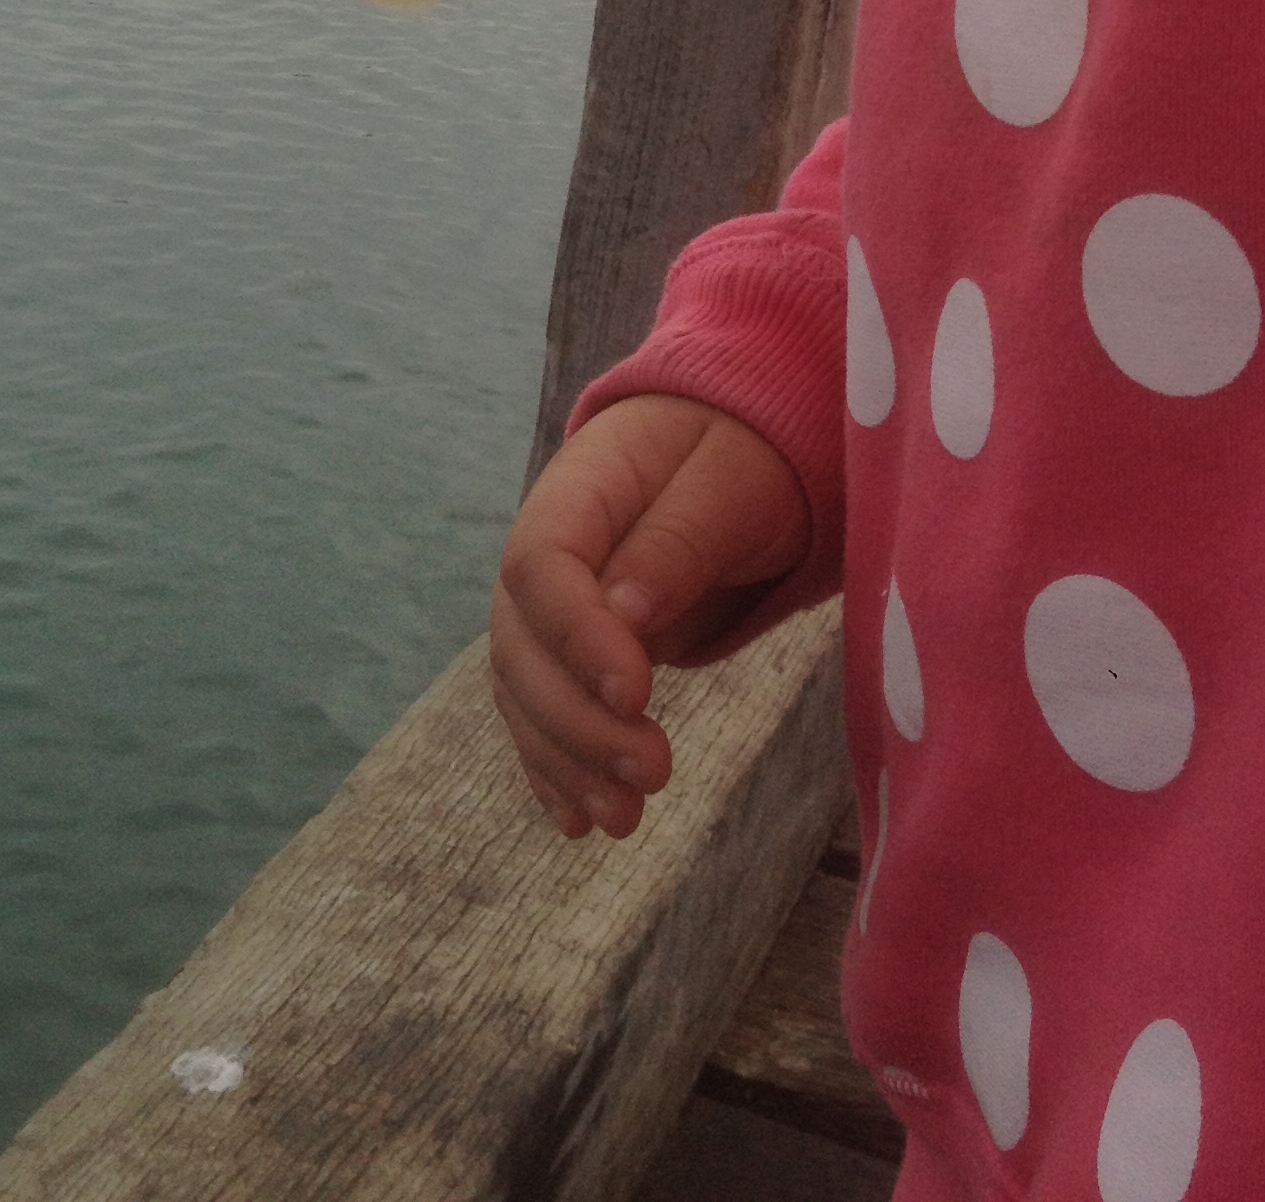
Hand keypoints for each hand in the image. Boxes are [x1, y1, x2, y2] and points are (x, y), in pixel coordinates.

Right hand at [490, 393, 808, 839]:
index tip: (638, 695)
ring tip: (624, 820)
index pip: (541, 563)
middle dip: (575, 720)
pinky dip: (556, 766)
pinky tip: (580, 820)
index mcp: (579, 485)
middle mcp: (546, 546)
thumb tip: (626, 614)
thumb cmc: (744, 451)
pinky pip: (543, 709)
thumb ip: (678, 539)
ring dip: (565, 760)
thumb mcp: (731, 480)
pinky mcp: (573, 647)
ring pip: (525, 689)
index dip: (575, 635)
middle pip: (520, 640)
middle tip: (654, 771)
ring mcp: (552, 601)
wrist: (736, 444)